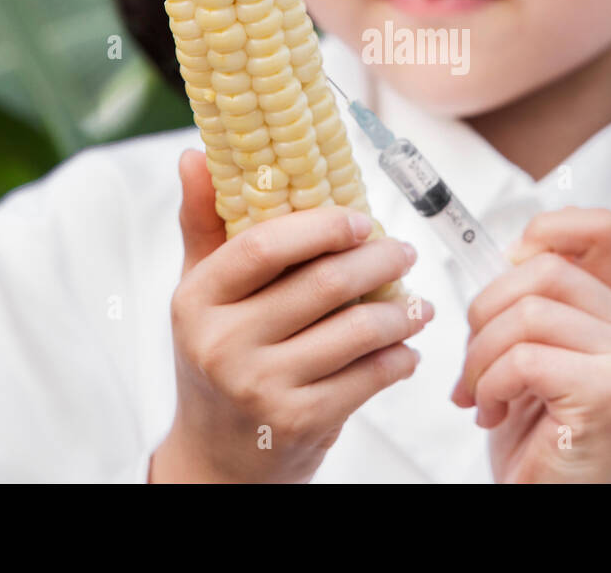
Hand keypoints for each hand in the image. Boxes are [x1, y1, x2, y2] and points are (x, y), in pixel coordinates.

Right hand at [151, 150, 432, 482]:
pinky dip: (400, 357)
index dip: (322, 226)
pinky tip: (405, 348)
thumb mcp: (201, 292)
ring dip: (402, 310)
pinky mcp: (300, 423)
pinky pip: (370, 376)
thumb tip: (194, 154)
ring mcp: (262, 387)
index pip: (263, 246)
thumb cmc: (218, 355)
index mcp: (197, 300)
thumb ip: (204, 223)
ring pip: (358, 330)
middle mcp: (222, 344)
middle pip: (324, 284)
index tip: (362, 218)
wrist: (218, 456)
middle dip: (380, 259)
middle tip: (403, 250)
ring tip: (416, 302)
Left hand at [450, 207, 610, 482]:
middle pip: (544, 269)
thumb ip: (531, 300)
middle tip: (475, 359)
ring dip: (481, 355)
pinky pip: (525, 358)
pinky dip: (490, 384)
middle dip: (486, 310)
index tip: (507, 271)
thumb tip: (501, 254)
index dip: (544, 232)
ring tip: (479, 392)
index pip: (598, 228)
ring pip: (529, 312)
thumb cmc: (537, 431)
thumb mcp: (532, 350)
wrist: (550, 498)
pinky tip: (492, 413)